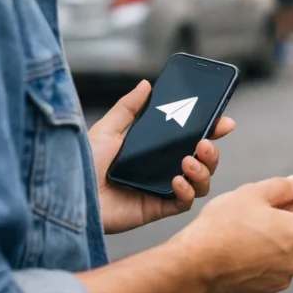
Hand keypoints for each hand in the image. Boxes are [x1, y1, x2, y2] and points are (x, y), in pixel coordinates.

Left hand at [89, 80, 235, 233]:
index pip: (190, 138)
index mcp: (155, 150)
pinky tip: (177, 181)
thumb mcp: (107, 129)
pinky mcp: (158, 208)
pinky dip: (188, 191)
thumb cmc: (83, 163)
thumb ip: (128, 108)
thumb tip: (146, 84)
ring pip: (201, 182)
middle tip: (205, 143)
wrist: (69, 194)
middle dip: (212, 152)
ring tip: (189, 161)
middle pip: (203, 161)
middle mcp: (163, 169)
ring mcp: (163, 189)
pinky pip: (185, 202)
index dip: (211, 130)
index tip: (224, 122)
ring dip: (204, 170)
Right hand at [171, 175, 292, 292]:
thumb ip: (283, 186)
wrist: (192, 265)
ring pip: (291, 250)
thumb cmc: (221, 227)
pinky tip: (244, 249)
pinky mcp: (267, 290)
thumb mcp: (252, 193)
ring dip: (280, 238)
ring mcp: (283, 278)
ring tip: (250, 229)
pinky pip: (276, 267)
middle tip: (266, 207)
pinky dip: (267, 257)